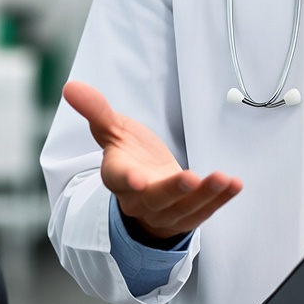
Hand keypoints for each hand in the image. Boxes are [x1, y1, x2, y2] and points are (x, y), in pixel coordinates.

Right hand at [62, 81, 242, 240]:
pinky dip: (220, 200)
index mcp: (118, 176)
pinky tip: (235, 184)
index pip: (118, 179)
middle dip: (173, 191)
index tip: (137, 179)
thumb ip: (95, 110)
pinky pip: (204, 211)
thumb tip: (69, 86)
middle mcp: (139, 199)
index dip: (127, 179)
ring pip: (183, 208)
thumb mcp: (112, 130)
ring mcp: (164, 212)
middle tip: (190, 179)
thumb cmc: (127, 155)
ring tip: (223, 179)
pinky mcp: (186, 217)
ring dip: (204, 195)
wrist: (143, 188)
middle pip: (155, 199)